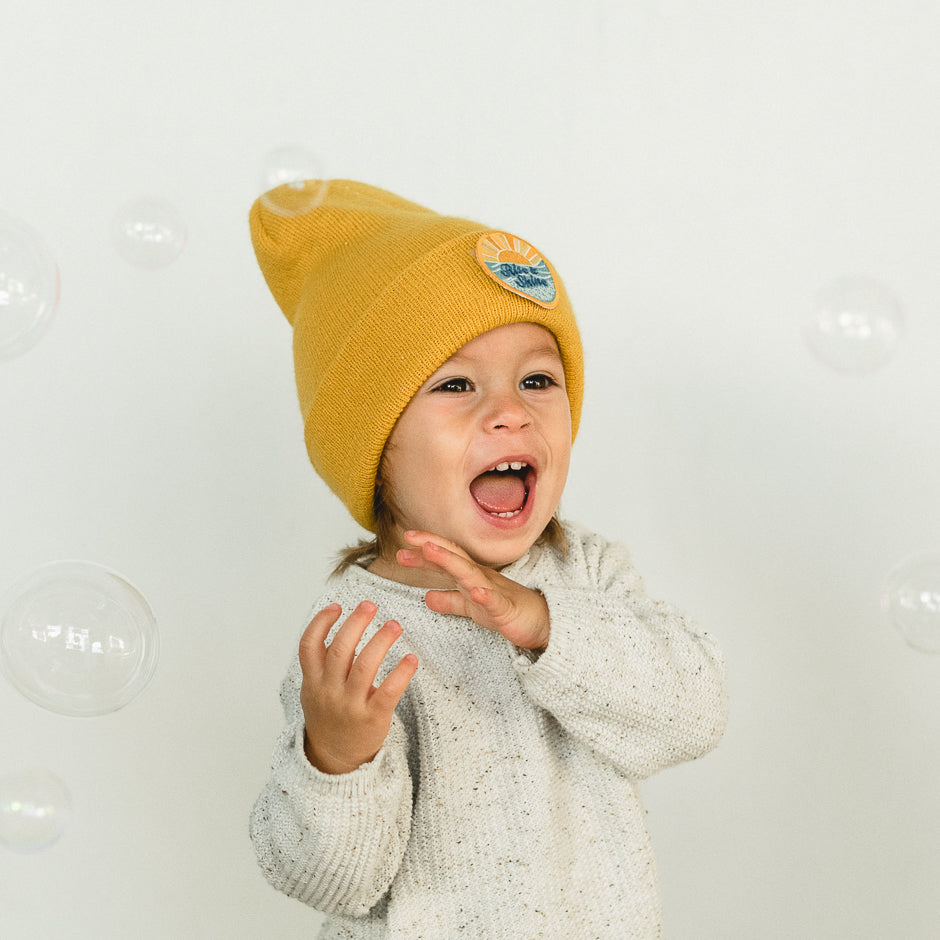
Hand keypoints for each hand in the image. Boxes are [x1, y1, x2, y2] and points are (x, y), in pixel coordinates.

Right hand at [298, 601, 417, 774]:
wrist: (334, 760)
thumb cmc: (329, 717)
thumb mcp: (315, 690)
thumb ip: (323, 663)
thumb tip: (339, 626)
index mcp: (313, 681)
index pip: (309, 646)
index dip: (321, 622)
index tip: (337, 606)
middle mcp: (329, 691)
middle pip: (340, 650)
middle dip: (356, 623)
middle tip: (371, 605)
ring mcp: (350, 705)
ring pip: (365, 666)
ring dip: (381, 641)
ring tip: (394, 625)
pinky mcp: (372, 718)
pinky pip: (389, 691)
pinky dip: (402, 672)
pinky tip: (411, 659)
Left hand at [397, 531, 550, 651]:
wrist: (542, 623)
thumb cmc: (507, 611)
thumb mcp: (472, 607)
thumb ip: (450, 601)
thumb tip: (426, 596)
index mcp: (471, 577)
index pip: (447, 559)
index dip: (426, 550)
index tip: (404, 542)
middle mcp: (481, 578)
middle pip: (455, 558)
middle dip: (432, 546)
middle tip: (409, 536)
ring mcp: (494, 592)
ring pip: (469, 574)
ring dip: (450, 561)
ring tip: (431, 551)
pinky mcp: (506, 610)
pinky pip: (495, 602)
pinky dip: (485, 596)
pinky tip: (475, 591)